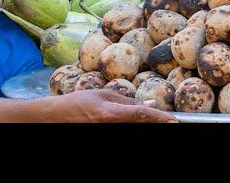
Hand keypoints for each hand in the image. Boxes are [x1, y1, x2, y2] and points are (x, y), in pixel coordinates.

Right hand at [45, 89, 177, 122]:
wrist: (55, 117)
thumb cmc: (77, 103)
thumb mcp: (102, 96)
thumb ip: (126, 101)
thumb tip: (149, 105)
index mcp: (110, 114)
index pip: (140, 116)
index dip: (159, 118)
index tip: (173, 120)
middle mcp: (110, 126)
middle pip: (139, 126)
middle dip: (153, 122)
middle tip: (166, 120)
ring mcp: (107, 133)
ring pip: (133, 129)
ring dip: (142, 123)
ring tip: (150, 118)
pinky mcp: (105, 134)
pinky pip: (124, 130)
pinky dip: (131, 125)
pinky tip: (134, 120)